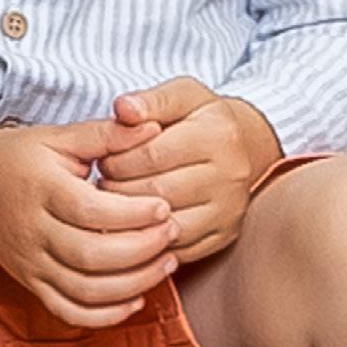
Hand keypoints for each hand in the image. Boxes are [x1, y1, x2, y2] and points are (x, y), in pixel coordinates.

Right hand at [0, 117, 177, 329]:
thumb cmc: (19, 157)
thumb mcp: (58, 136)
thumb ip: (106, 134)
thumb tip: (153, 126)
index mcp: (40, 188)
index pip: (90, 210)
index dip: (132, 213)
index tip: (164, 206)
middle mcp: (32, 230)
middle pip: (90, 255)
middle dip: (141, 250)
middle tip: (172, 233)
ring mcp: (30, 263)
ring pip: (84, 290)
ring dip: (132, 284)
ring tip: (166, 263)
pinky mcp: (31, 284)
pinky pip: (68, 311)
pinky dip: (104, 315)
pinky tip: (135, 299)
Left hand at [100, 79, 281, 266]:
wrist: (243, 147)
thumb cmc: (201, 119)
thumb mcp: (181, 97)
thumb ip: (150, 100)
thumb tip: (122, 108)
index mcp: (218, 134)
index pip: (152, 154)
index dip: (118, 158)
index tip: (104, 157)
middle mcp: (231, 174)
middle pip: (158, 192)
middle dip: (120, 189)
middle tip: (104, 182)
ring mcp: (230, 209)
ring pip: (166, 225)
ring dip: (131, 218)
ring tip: (116, 202)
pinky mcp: (225, 235)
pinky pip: (179, 249)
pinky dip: (149, 241)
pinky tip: (136, 223)